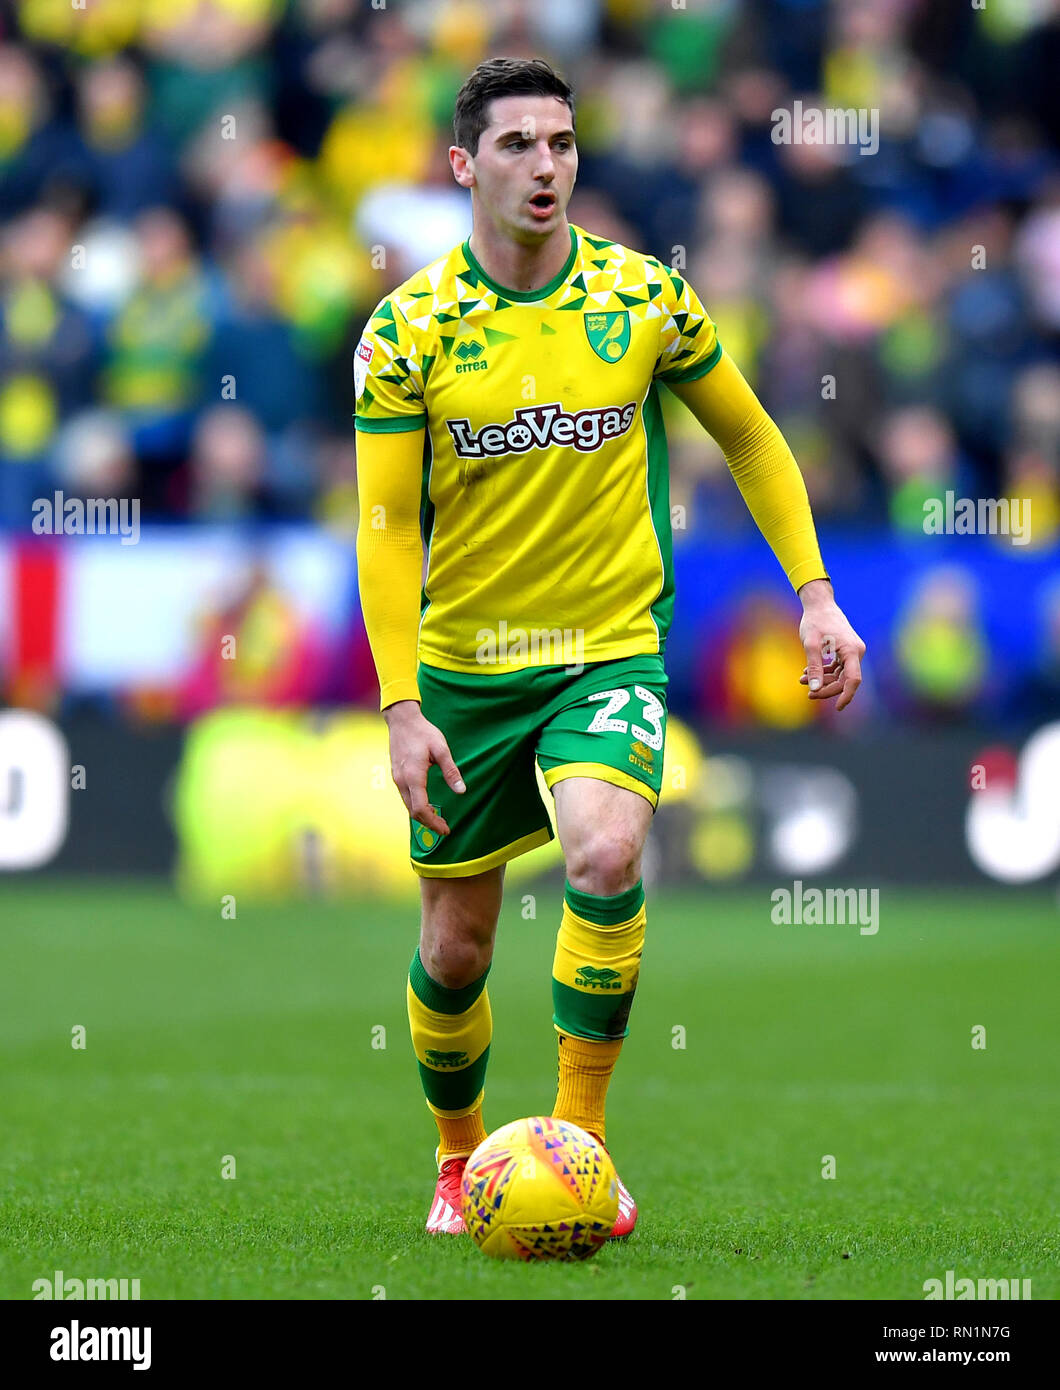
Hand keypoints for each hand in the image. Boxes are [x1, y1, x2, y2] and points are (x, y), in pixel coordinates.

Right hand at [383, 700, 464, 835]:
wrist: (402, 720)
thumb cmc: (423, 732)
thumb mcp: (441, 749)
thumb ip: (451, 770)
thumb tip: (461, 791)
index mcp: (413, 776)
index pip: (421, 808)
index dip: (433, 822)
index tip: (446, 829)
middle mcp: (402, 781)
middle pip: (413, 811)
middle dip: (428, 823)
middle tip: (444, 828)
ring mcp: (397, 778)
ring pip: (408, 806)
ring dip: (422, 816)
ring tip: (437, 820)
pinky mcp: (396, 775)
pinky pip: (405, 797)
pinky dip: (416, 806)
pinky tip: (426, 806)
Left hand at [797, 579, 865, 711]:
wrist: (819, 604)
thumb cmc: (815, 621)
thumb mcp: (810, 644)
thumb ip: (814, 667)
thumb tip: (814, 689)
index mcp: (852, 651)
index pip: (853, 680)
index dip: (847, 696)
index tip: (838, 708)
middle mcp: (856, 652)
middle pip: (844, 680)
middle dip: (826, 688)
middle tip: (808, 694)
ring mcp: (851, 652)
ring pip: (839, 675)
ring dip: (822, 680)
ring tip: (802, 680)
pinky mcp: (845, 651)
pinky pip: (836, 668)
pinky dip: (823, 672)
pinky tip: (807, 674)